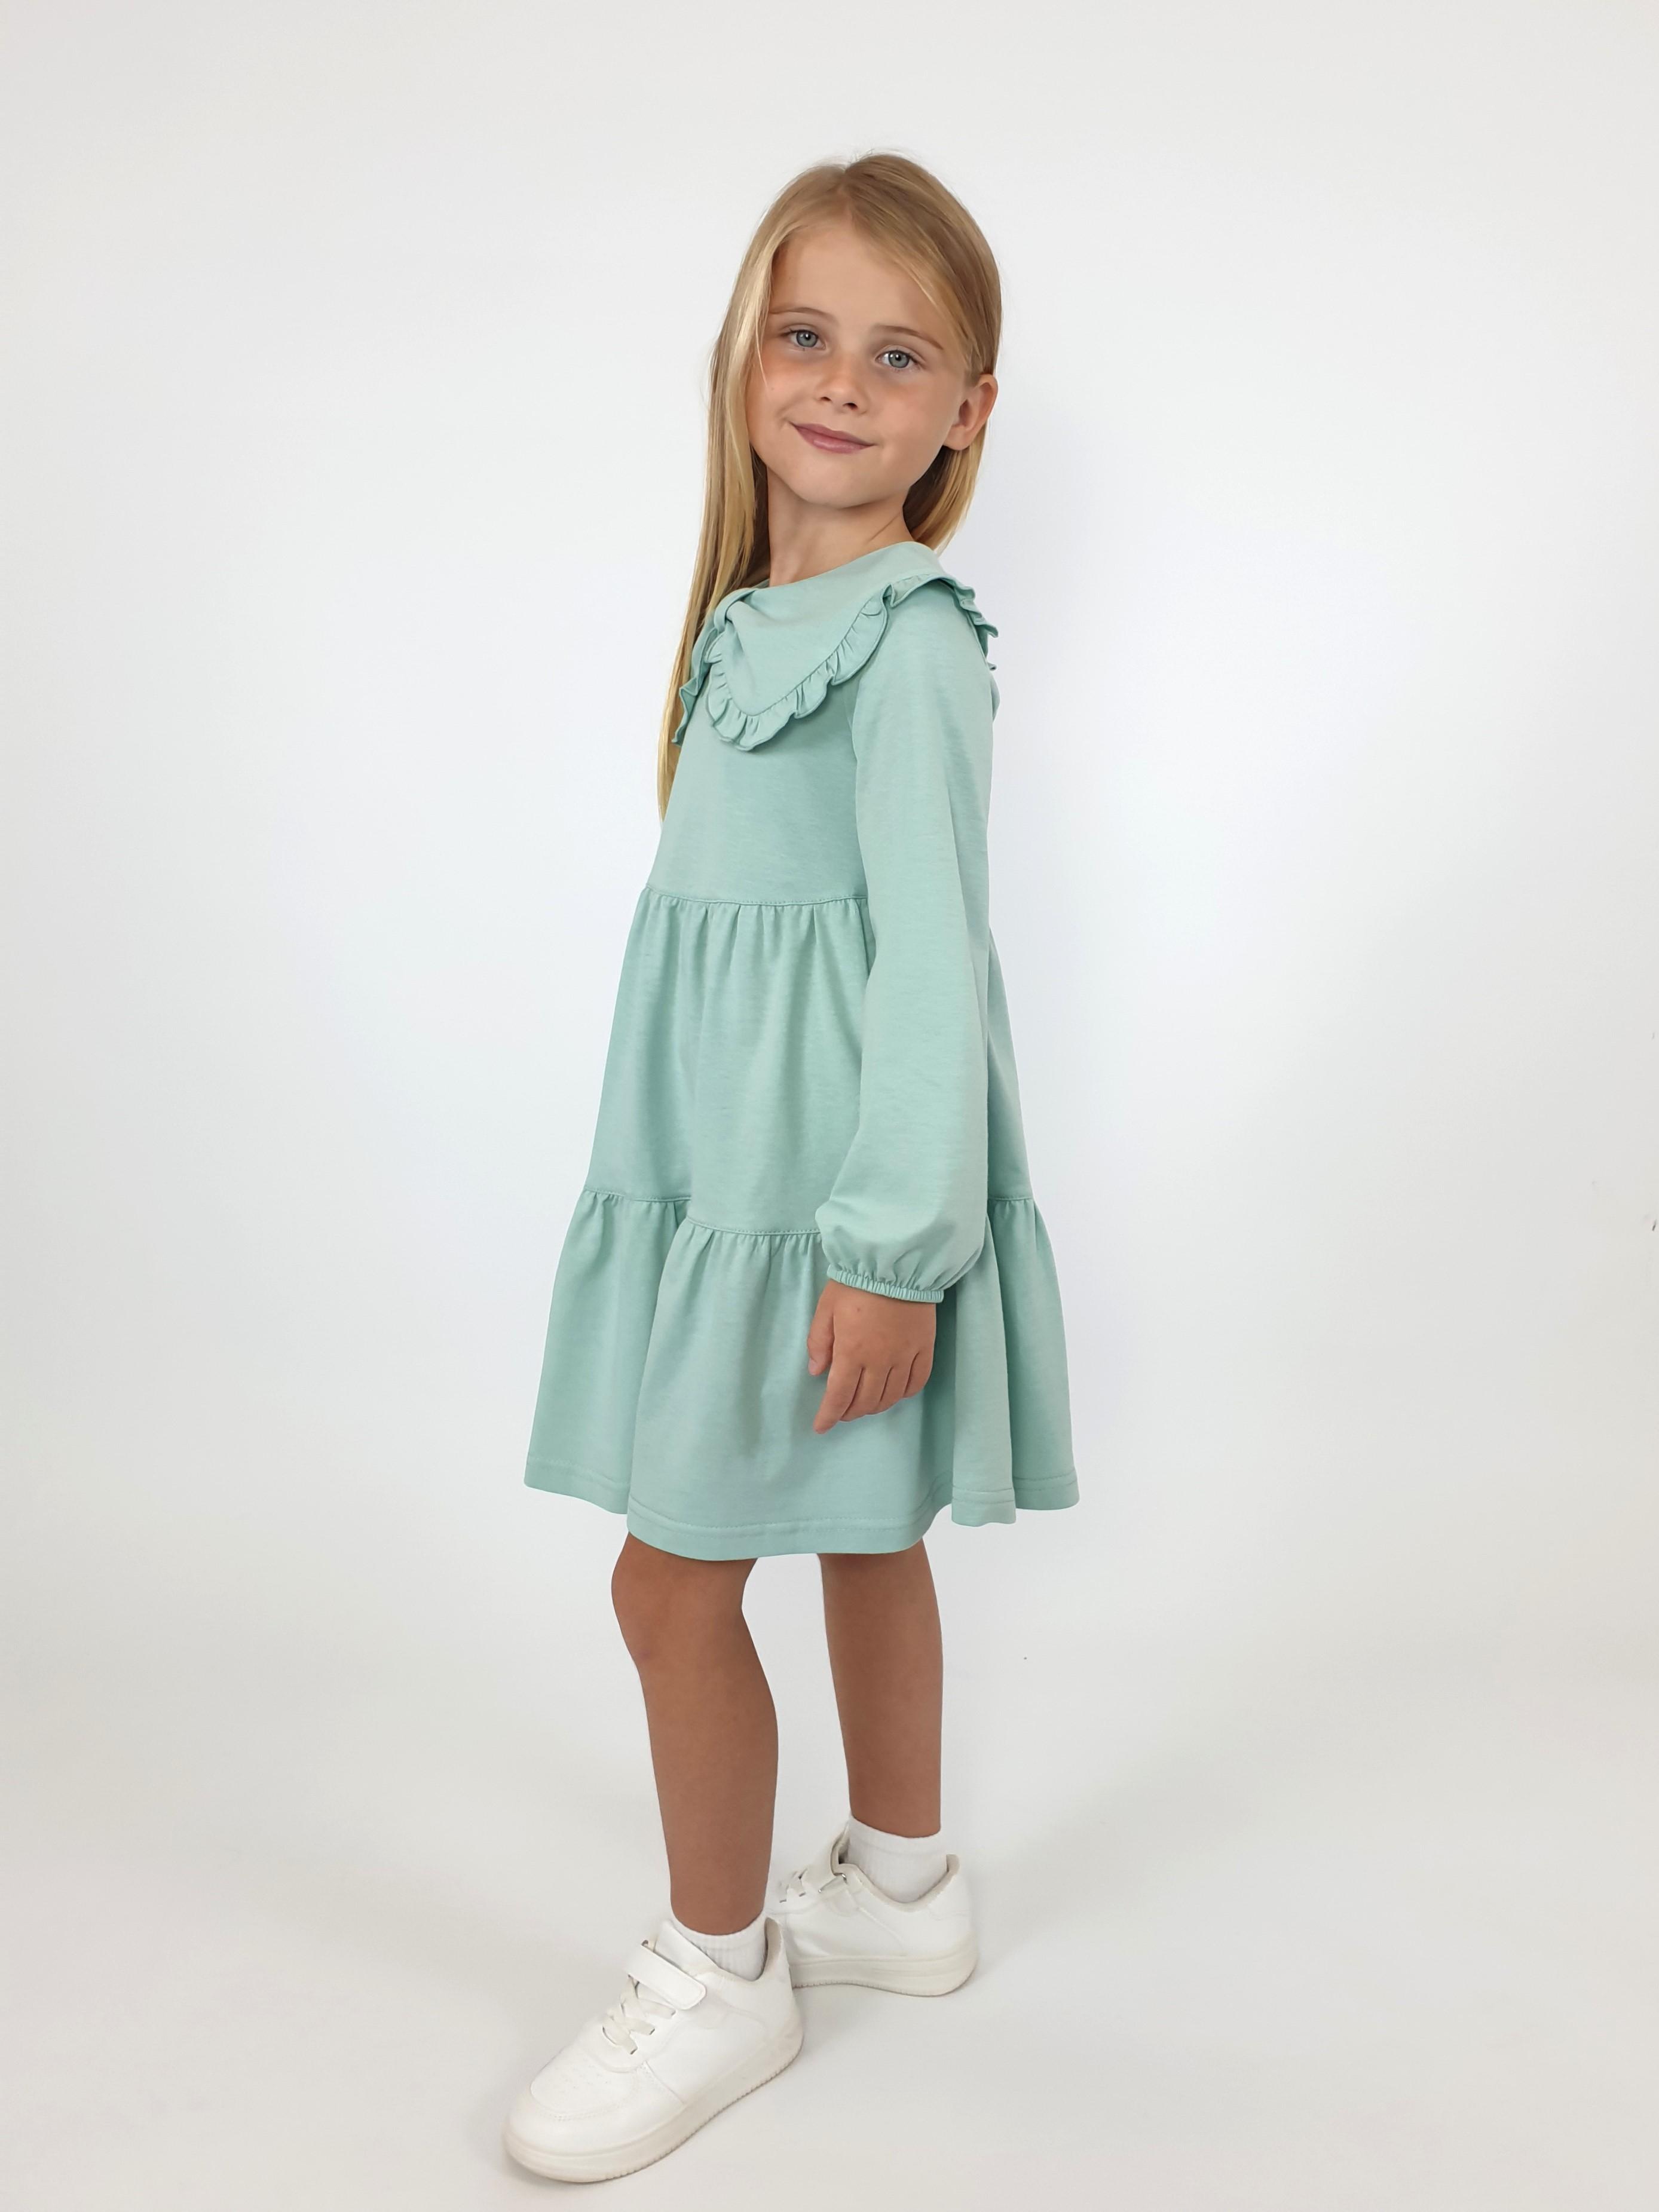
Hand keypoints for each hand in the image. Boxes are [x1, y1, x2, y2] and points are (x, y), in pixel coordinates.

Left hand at [806, 1279, 935, 1433]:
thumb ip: (819, 1342)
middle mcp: (880, 1360)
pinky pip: (916, 1382)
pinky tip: (894, 1393)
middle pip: (865, 1401)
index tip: (821, 1427)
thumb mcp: (826, 1307)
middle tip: (841, 1411)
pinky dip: (903, 1394)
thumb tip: (816, 1371)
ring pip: (890, 1397)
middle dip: (850, 1412)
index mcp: (852, 1351)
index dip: (829, 1416)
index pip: (839, 1396)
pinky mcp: (925, 1348)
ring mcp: (905, 1356)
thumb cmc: (856, 1281)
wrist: (897, 1261)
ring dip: (874, 1407)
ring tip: (864, 1405)